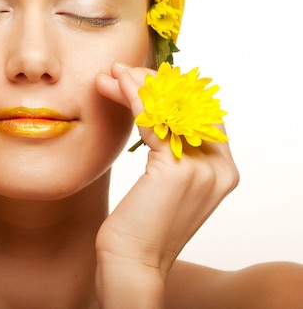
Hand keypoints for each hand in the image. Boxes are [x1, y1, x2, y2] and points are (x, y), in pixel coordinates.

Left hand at [94, 62, 238, 305]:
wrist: (131, 263)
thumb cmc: (141, 222)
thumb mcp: (163, 177)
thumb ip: (168, 144)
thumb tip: (148, 101)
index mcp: (222, 168)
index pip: (200, 110)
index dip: (170, 89)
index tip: (137, 76)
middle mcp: (220, 167)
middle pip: (188, 104)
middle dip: (152, 82)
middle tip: (120, 71)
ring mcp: (203, 169)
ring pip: (168, 109)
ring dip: (137, 84)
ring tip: (110, 74)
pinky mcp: (178, 171)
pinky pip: (153, 121)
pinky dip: (133, 97)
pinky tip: (116, 84)